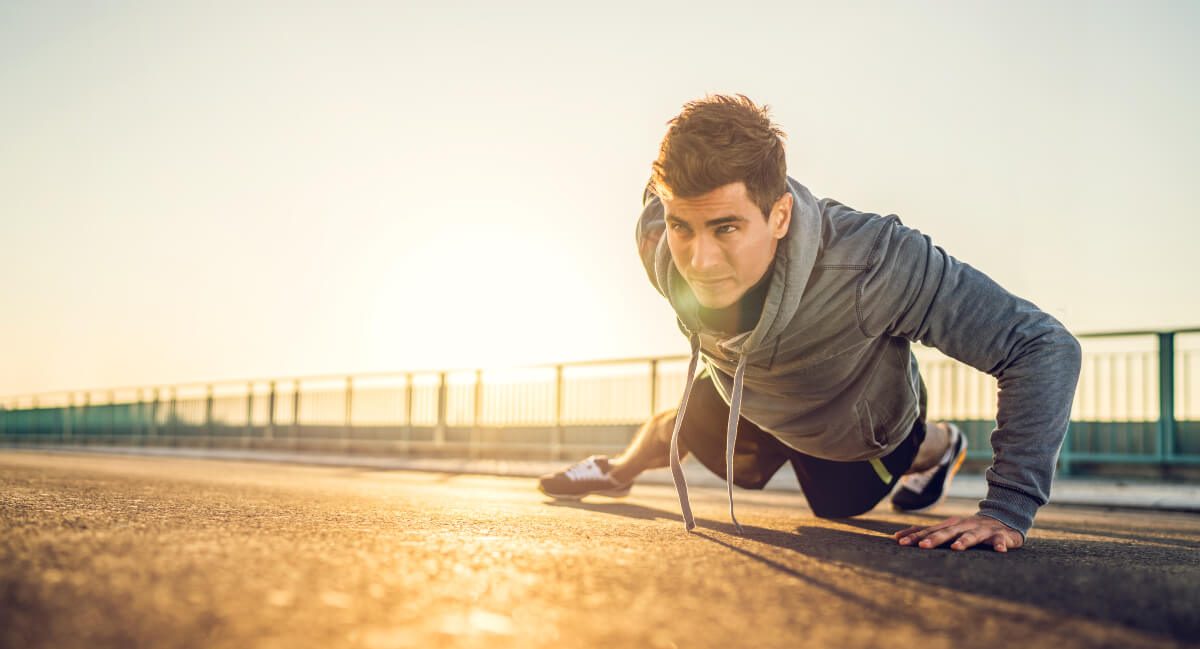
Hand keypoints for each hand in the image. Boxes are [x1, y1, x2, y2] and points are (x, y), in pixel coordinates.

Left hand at [893, 514, 1023, 551]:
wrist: (1003, 521)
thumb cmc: (971, 528)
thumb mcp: (949, 529)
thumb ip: (928, 532)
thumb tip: (901, 534)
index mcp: (951, 525)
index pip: (930, 530)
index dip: (915, 535)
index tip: (899, 541)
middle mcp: (964, 526)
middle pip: (947, 532)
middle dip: (934, 538)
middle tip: (922, 546)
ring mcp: (982, 530)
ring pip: (972, 535)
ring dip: (965, 540)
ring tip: (956, 547)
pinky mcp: (1000, 535)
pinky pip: (1000, 540)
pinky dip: (1000, 544)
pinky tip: (999, 550)